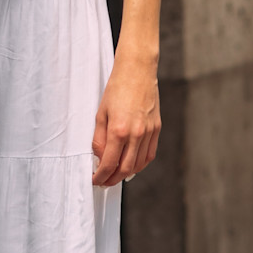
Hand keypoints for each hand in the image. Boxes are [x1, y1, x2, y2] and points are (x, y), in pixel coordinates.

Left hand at [91, 51, 160, 186]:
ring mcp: (149, 132)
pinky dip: (140, 164)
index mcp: (119, 130)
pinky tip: (132, 165)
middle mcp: (136, 134)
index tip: (95, 179)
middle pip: (125, 169)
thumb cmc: (117, 88)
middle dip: (112, 179)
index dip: (101, 176)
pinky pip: (149, 154)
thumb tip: (99, 157)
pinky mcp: (157, 128)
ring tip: (115, 175)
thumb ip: (99, 138)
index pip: (109, 163)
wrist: (137, 70)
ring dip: (126, 174)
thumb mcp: (100, 113)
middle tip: (104, 182)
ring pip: (139, 164)